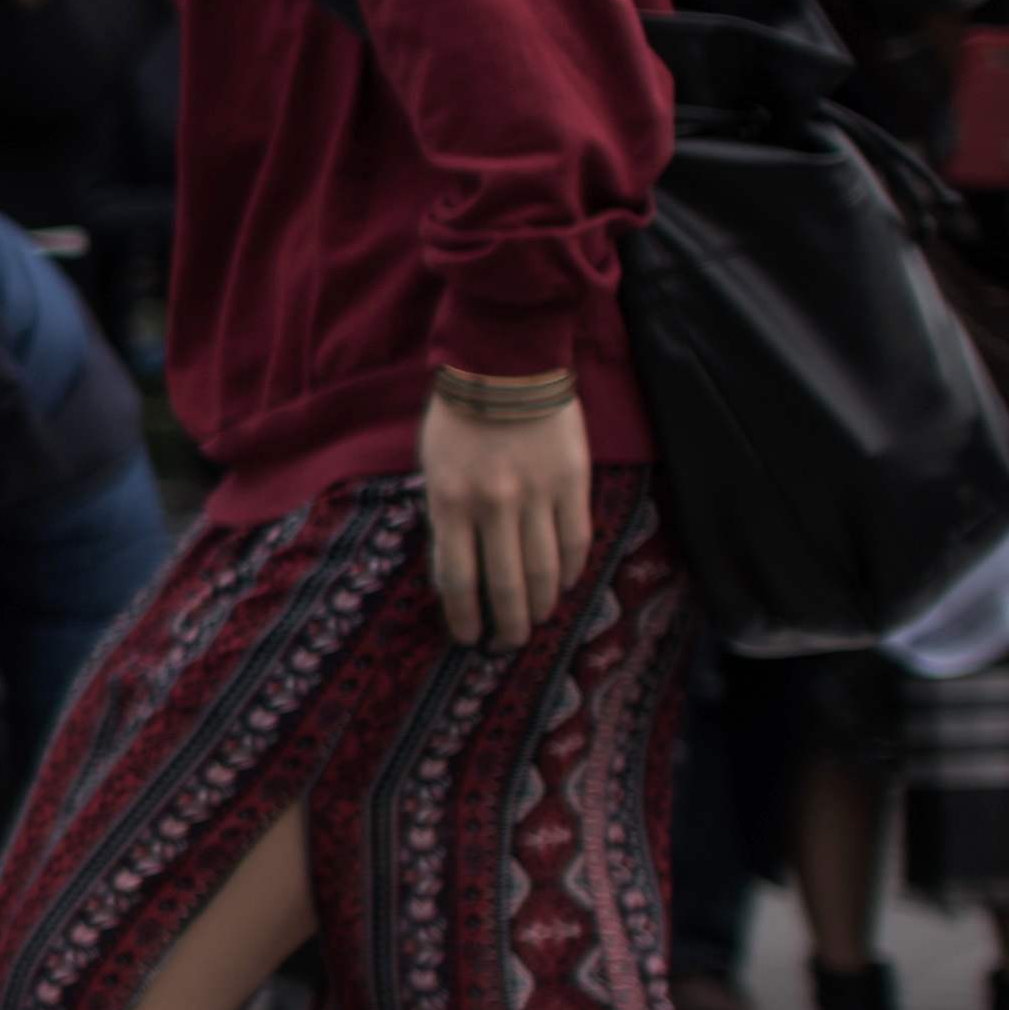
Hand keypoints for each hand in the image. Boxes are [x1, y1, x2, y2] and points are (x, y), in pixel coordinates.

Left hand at [416, 380, 591, 647]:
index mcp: (449, 503)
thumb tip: (455, 570)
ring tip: (536, 624)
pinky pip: (575, 540)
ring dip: (540, 605)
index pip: (457, 580)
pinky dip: (570, 570)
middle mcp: (493, 507)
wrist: (505, 364)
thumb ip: (445, 517)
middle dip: (505, 624)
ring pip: (543, 570)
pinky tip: (564, 585)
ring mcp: (536, 497)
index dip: (463, 617)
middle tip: (506, 645)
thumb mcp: (433, 467)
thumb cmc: (458, 415)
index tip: (466, 638)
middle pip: (503, 585)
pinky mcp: (572, 483)